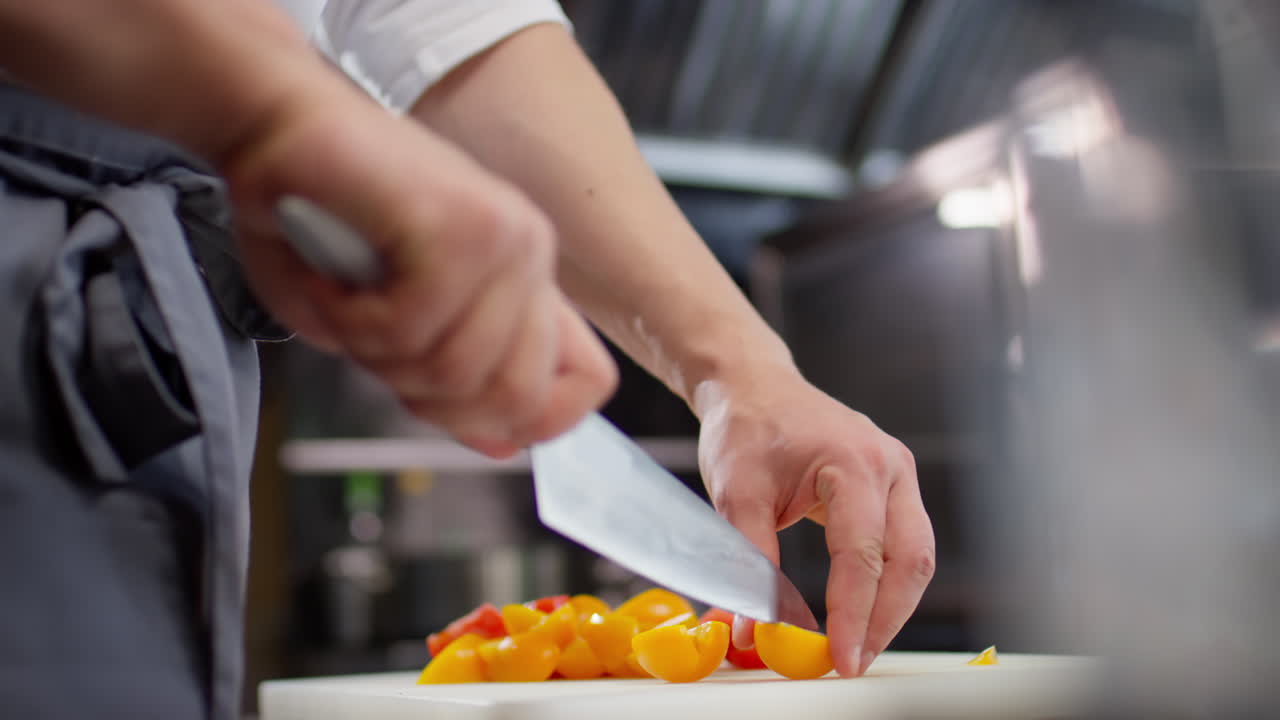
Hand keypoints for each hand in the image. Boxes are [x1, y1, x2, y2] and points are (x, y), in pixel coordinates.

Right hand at [222, 88, 616, 455]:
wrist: (271, 123)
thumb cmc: (316, 215)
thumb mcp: (389, 322)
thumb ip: (454, 382)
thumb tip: (509, 444)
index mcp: (525, 278)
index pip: (586, 382)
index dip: (523, 421)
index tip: (444, 407)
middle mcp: (529, 254)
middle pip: (515, 398)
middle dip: (426, 402)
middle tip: (372, 348)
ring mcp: (504, 237)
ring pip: (454, 372)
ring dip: (374, 356)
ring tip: (344, 300)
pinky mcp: (460, 226)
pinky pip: (408, 330)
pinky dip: (348, 322)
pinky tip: (330, 280)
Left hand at [694, 365, 934, 676]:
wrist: (754, 387)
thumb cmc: (746, 428)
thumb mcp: (735, 492)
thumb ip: (748, 561)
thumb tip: (749, 629)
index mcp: (852, 461)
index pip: (862, 553)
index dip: (853, 613)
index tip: (839, 657)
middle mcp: (888, 466)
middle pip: (908, 560)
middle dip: (884, 620)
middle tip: (852, 662)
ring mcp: (898, 475)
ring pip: (916, 557)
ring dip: (892, 607)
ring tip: (857, 646)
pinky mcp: (893, 487)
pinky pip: (905, 544)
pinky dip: (888, 584)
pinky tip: (863, 613)